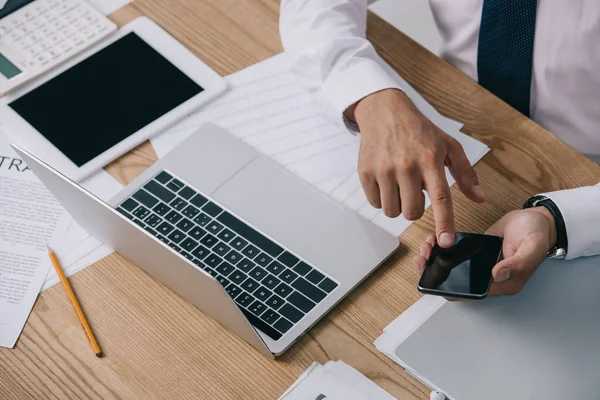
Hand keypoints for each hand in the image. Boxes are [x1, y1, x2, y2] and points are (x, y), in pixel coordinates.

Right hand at [350, 89, 485, 247]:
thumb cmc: (419, 130)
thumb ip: (465, 173)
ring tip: (399, 185)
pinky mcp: (366, 172)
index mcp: (431, 160)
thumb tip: (480, 198)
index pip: (441, 198)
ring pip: (392, 211)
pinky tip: (385, 181)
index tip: (445, 241)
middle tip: (414, 191)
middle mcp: (407, 166)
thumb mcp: (448, 146)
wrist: (384, 111)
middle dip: (415, 208)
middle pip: (413, 212)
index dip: (444, 223)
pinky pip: (376, 203)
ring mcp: (384, 170)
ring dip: (397, 205)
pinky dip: (381, 198)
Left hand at [414, 207, 556, 295]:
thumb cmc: (538, 234)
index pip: (471, 294)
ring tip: (426, 247)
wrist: (537, 219)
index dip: (450, 288)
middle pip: (458, 283)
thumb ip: (518, 263)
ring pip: (454, 270)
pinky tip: (433, 241)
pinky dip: (442, 250)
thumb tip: (498, 275)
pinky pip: (456, 256)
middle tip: (424, 257)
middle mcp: (491, 278)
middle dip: (436, 272)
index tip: (433, 273)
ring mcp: (482, 266)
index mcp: (504, 284)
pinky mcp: (476, 253)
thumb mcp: (532, 246)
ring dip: (436, 260)